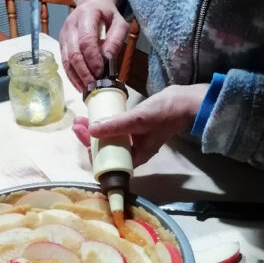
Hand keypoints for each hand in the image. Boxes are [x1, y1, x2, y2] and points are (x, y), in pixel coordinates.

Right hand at [59, 0, 129, 90]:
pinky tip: (80, 85)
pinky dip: (72, 76)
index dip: (92, 58)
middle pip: (73, 52)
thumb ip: (116, 38)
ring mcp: (63, 34)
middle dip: (84, 71)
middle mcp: (70, 24)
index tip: (101, 72)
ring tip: (88, 88)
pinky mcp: (61, 44)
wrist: (91, 4)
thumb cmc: (107, 14)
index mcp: (86, 15)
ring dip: (76, 76)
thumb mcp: (119, 21)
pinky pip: (64, 62)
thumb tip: (108, 58)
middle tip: (94, 85)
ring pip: (66, 60)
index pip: (86, 40)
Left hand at [74, 84, 209, 165]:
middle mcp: (134, 150)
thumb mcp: (138, 119)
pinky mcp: (135, 127)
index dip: (93, 152)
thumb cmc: (165, 113)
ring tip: (81, 119)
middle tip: (77, 124)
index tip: (82, 137)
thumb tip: (92, 130)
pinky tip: (96, 115)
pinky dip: (105, 123)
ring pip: (109, 138)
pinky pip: (116, 129)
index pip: (109, 161)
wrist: (186, 101)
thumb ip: (116, 125)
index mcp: (136, 156)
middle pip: (106, 149)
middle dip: (90, 138)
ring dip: (95, 130)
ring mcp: (135, 138)